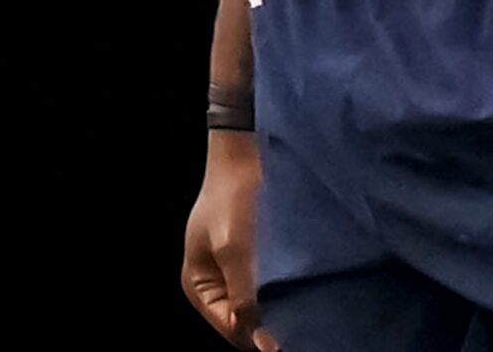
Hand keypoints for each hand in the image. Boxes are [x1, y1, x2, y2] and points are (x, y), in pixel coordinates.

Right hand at [184, 130, 276, 349]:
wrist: (242, 158)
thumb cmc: (231, 201)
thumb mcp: (233, 251)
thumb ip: (243, 297)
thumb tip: (260, 342)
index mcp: (196, 286)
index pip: (229, 329)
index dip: (255, 333)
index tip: (285, 332)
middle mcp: (212, 285)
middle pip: (241, 322)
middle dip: (264, 321)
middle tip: (294, 314)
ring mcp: (231, 274)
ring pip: (256, 307)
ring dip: (274, 306)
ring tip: (296, 298)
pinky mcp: (249, 261)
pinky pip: (264, 289)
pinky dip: (278, 291)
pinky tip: (295, 285)